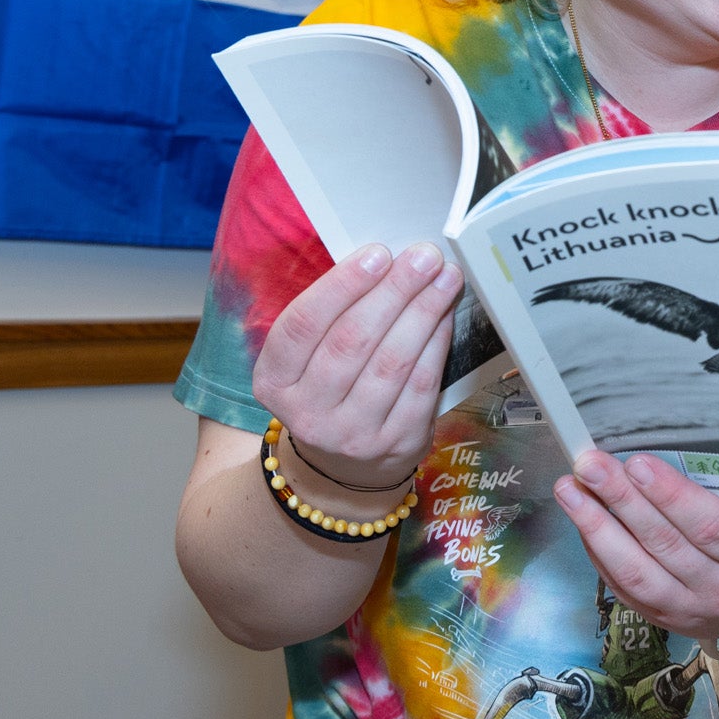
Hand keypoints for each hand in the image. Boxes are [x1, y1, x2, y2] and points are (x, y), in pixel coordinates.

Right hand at [252, 243, 461, 491]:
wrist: (343, 465)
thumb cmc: (328, 387)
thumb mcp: (307, 359)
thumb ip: (333, 314)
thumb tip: (385, 260)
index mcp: (273, 383)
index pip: (302, 325)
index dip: (342, 286)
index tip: (377, 253)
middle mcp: (307, 413)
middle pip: (352, 340)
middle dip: (394, 290)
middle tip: (424, 255)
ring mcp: (352, 434)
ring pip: (392, 361)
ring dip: (424, 311)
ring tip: (444, 276)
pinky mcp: (397, 443)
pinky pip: (422, 384)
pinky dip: (437, 342)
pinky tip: (446, 313)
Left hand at [553, 450, 718, 654]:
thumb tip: (681, 446)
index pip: (712, 526)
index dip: (672, 496)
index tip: (639, 463)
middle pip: (665, 545)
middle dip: (622, 501)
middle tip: (590, 465)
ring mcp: (690, 610)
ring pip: (636, 572)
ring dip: (597, 528)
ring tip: (570, 490)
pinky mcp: (663, 620)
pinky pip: (623, 588)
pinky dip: (599, 552)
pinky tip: (582, 520)